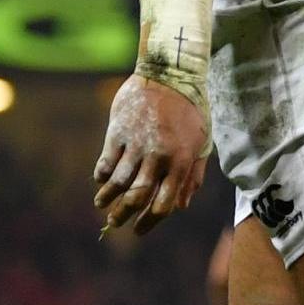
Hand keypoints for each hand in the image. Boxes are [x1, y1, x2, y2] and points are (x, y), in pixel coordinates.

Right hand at [93, 76, 209, 235]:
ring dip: (107, 198)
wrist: (170, 73)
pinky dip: (102, 175)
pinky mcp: (118, 132)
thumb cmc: (191, 109)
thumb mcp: (202, 142)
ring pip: (118, 182)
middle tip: (115, 223)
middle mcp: (158, 157)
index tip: (139, 230)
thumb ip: (193, 176)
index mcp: (181, 162)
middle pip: (137, 197)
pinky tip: (101, 180)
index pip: (163, 204)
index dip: (149, 222)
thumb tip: (181, 206)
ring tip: (102, 205)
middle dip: (123, 215)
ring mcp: (136, 144)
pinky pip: (106, 161)